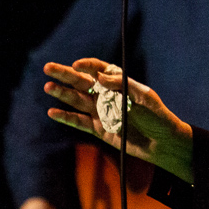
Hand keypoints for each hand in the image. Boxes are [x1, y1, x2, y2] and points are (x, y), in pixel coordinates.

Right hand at [43, 58, 194, 183]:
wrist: (161, 142)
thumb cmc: (156, 116)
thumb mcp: (143, 96)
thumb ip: (121, 85)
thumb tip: (99, 75)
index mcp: (119, 82)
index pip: (99, 69)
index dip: (87, 66)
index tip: (77, 65)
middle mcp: (107, 94)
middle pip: (82, 81)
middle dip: (65, 74)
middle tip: (48, 67)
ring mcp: (101, 111)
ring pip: (77, 99)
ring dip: (62, 93)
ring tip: (48, 86)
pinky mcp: (99, 128)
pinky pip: (79, 121)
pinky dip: (66, 117)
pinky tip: (52, 112)